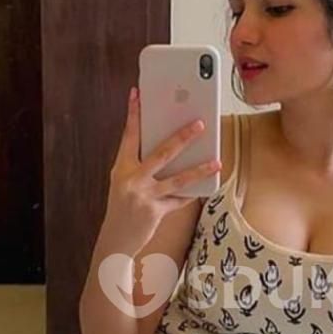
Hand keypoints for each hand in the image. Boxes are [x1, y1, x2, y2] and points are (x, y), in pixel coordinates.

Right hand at [106, 86, 220, 248]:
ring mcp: (144, 196)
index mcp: (121, 168)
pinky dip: (191, 194)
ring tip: (216, 161)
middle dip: (182, 137)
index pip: (129, 136)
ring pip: (178, 179)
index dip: (133, 114)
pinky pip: (179, 200)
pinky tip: (205, 186)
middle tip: (200, 124)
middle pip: (162, 153)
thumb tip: (170, 148)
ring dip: (199, 169)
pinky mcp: (155, 212)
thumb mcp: (124, 182)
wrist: (116, 239)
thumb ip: (140, 166)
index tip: (138, 94)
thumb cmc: (123, 206)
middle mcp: (132, 179)